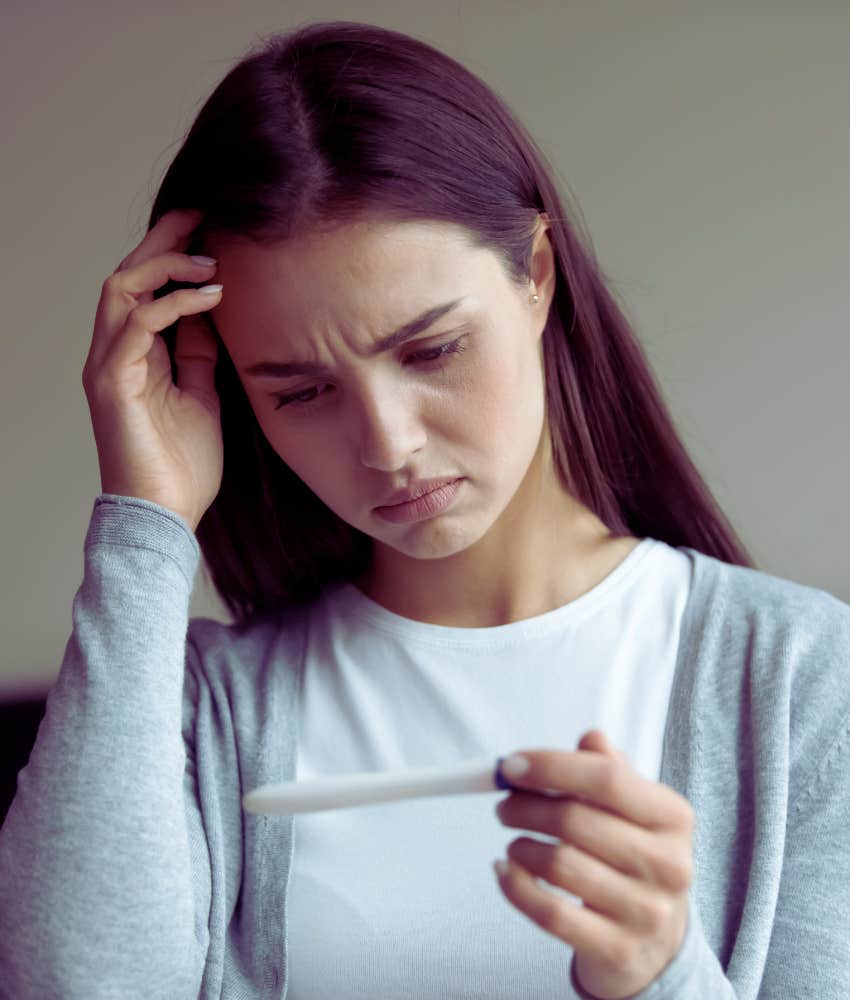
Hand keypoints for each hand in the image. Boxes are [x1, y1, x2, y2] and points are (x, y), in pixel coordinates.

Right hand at [82, 208, 224, 531]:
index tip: (211, 233)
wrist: (167, 516)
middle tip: (203, 217)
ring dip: (165, 264)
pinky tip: (211, 296)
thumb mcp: (202, 396)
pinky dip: (174, 303)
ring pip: (121, 289)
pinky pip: (138, 324)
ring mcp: (109, 367)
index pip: (143, 290)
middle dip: (163, 242)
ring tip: (210, 258)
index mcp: (134, 357)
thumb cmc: (182, 465)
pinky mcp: (114, 383)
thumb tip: (211, 314)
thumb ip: (199, 355)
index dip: (171, 256)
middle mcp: (113, 355)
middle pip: (126, 276)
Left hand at [493, 730, 693, 999]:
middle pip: (575, 820)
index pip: (606, 778)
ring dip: (521, 847)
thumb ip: (609, 771)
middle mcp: (669, 864)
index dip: (551, 766)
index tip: (510, 766)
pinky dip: (516, 887)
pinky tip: (506, 871)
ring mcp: (647, 912)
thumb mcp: (634, 810)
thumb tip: (591, 737)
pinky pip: (550, 913)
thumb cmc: (635, 858)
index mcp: (674, 817)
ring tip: (515, 841)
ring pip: (559, 866)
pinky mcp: (619, 950)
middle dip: (525, 807)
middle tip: (504, 805)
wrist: (657, 942)